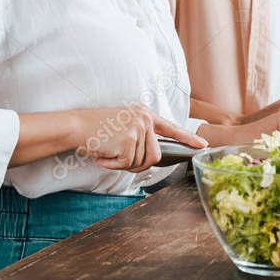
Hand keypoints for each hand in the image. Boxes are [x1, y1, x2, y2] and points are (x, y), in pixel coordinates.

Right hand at [72, 105, 207, 172]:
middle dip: (137, 164)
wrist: (76, 126)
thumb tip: (153, 158)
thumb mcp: (124, 125)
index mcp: (145, 114)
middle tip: (119, 159)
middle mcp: (144, 120)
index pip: (171, 128)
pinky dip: (113, 165)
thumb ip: (141, 136)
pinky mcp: (128, 141)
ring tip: (109, 152)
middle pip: (154, 156)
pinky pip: (126, 165)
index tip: (203, 144)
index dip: (188, 138)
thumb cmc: (97, 129)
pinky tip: (103, 155)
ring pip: (140, 162)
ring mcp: (137, 129)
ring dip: (123, 164)